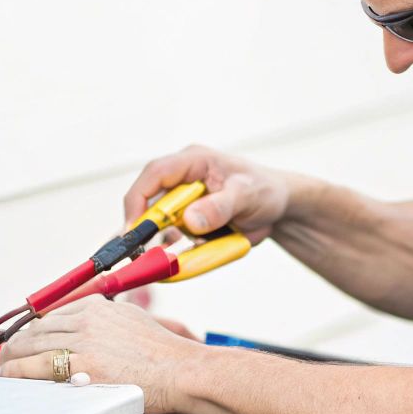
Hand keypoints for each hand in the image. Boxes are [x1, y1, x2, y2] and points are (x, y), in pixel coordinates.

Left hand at [0, 297, 201, 413]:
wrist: (181, 371)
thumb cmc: (164, 355)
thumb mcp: (132, 322)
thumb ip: (107, 322)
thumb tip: (88, 332)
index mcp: (97, 307)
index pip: (52, 316)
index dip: (32, 332)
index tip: (24, 341)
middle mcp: (87, 319)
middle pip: (37, 329)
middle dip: (16, 344)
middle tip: (4, 356)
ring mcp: (83, 341)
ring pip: (32, 345)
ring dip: (11, 358)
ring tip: (2, 368)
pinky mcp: (82, 365)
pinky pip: (35, 366)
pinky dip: (16, 371)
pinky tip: (7, 376)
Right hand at [123, 144, 291, 244]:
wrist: (279, 207)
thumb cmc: (265, 190)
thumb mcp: (247, 196)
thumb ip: (220, 207)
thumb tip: (190, 221)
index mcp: (192, 162)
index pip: (154, 175)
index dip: (138, 201)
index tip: (134, 229)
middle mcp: (181, 180)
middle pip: (149, 203)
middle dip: (149, 229)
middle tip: (154, 252)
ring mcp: (182, 202)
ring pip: (160, 226)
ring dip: (171, 243)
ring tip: (199, 246)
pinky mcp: (187, 221)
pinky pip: (174, 239)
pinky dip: (181, 250)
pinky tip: (204, 249)